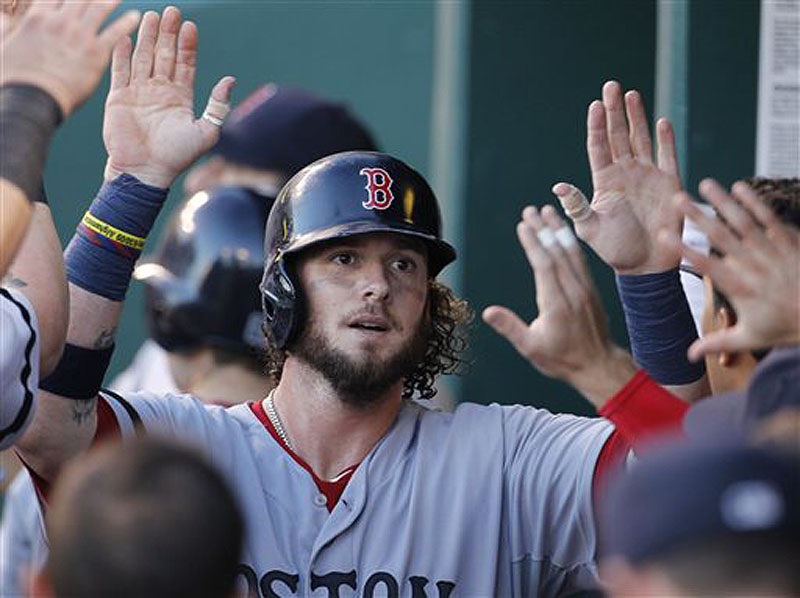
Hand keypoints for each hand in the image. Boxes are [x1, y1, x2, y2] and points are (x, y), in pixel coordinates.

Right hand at [0, 0, 139, 116]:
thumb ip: (6, 30)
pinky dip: (127, 23)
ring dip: (112, 0)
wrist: (31, 98)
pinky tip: (137, 17)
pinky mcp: (95, 53)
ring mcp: (79, 36)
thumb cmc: (14, 78)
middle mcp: (60, 21)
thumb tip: (4, 20)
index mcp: (38, 18)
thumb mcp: (3, 46)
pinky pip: (115, 33)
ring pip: (99, 8)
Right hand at [102, 7, 234, 187]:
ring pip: (144, 58)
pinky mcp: (119, 98)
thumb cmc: (176, 156)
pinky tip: (127, 37)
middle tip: (172, 11)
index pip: (185, 65)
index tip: (190, 26)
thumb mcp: (206, 132)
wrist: (145, 172)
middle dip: (168, 34)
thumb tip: (230, 80)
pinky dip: (123, 54)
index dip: (187, 46)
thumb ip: (218, 106)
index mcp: (180, 98)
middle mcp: (160, 91)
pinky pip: (121, 71)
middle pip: (165, 55)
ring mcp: (139, 93)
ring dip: (148, 38)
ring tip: (152, 16)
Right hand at [482, 205, 636, 407]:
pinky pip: (580, 260)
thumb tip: (488, 312)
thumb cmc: (562, 359)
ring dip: (558, 229)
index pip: (544, 266)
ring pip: (571, 252)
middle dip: (543, 228)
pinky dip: (571, 242)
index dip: (533, 244)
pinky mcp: (591, 289)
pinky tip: (564, 232)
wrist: (599, 366)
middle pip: (556, 253)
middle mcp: (573, 291)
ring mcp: (585, 289)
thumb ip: (510, 327)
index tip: (523, 225)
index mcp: (556, 304)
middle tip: (530, 209)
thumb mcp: (531, 348)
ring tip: (548, 211)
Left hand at [552, 81, 681, 273]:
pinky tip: (662, 121)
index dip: (597, 126)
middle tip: (611, 86)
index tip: (594, 105)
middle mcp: (624, 174)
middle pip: (619, 135)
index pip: (599, 147)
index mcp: (604, 182)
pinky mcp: (669, 183)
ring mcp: (647, 176)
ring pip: (641, 139)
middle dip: (615, 111)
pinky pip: (667, 156)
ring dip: (637, 117)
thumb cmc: (614, 249)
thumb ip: (576, 206)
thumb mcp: (590, 229)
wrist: (645, 265)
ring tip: (631, 94)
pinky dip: (665, 139)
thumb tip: (557, 187)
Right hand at [660, 180, 799, 359]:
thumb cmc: (788, 327)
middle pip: (720, 236)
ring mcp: (772, 251)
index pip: (704, 264)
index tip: (664, 234)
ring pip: (743, 221)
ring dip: (722, 201)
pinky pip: (769, 217)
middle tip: (677, 198)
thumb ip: (718, 343)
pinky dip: (754, 201)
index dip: (682, 248)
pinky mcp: (790, 241)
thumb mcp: (751, 338)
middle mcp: (753, 266)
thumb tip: (689, 356)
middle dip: (696, 216)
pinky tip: (739, 187)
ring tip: (704, 183)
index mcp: (739, 287)